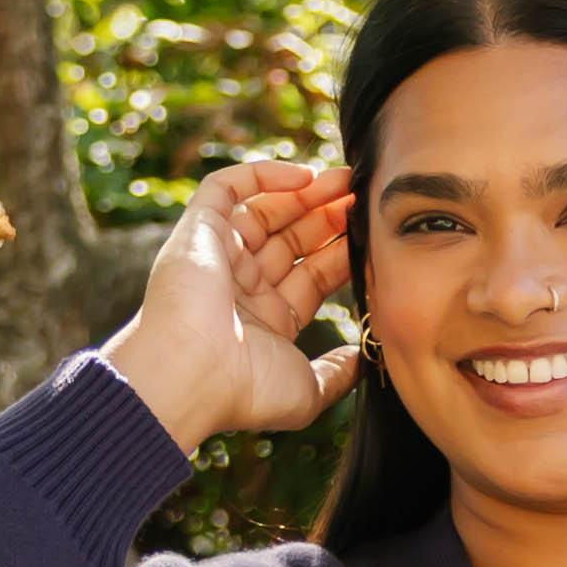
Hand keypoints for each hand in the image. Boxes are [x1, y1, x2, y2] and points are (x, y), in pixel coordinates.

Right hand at [107, 159, 361, 445]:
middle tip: (363, 198)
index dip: (344, 253)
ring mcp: (219, 255)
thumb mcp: (307, 391)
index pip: (314, 275)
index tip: (375, 235)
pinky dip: (262, 175)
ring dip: (307, 192)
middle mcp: (243, 286)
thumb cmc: (246, 390)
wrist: (191, 375)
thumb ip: (338, 374)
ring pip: (266, 209)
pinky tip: (304, 175)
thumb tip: (366, 358)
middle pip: (294, 239)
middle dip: (330, 217)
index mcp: (267, 321)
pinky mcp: (198, 229)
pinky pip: (227, 187)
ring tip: (345, 180)